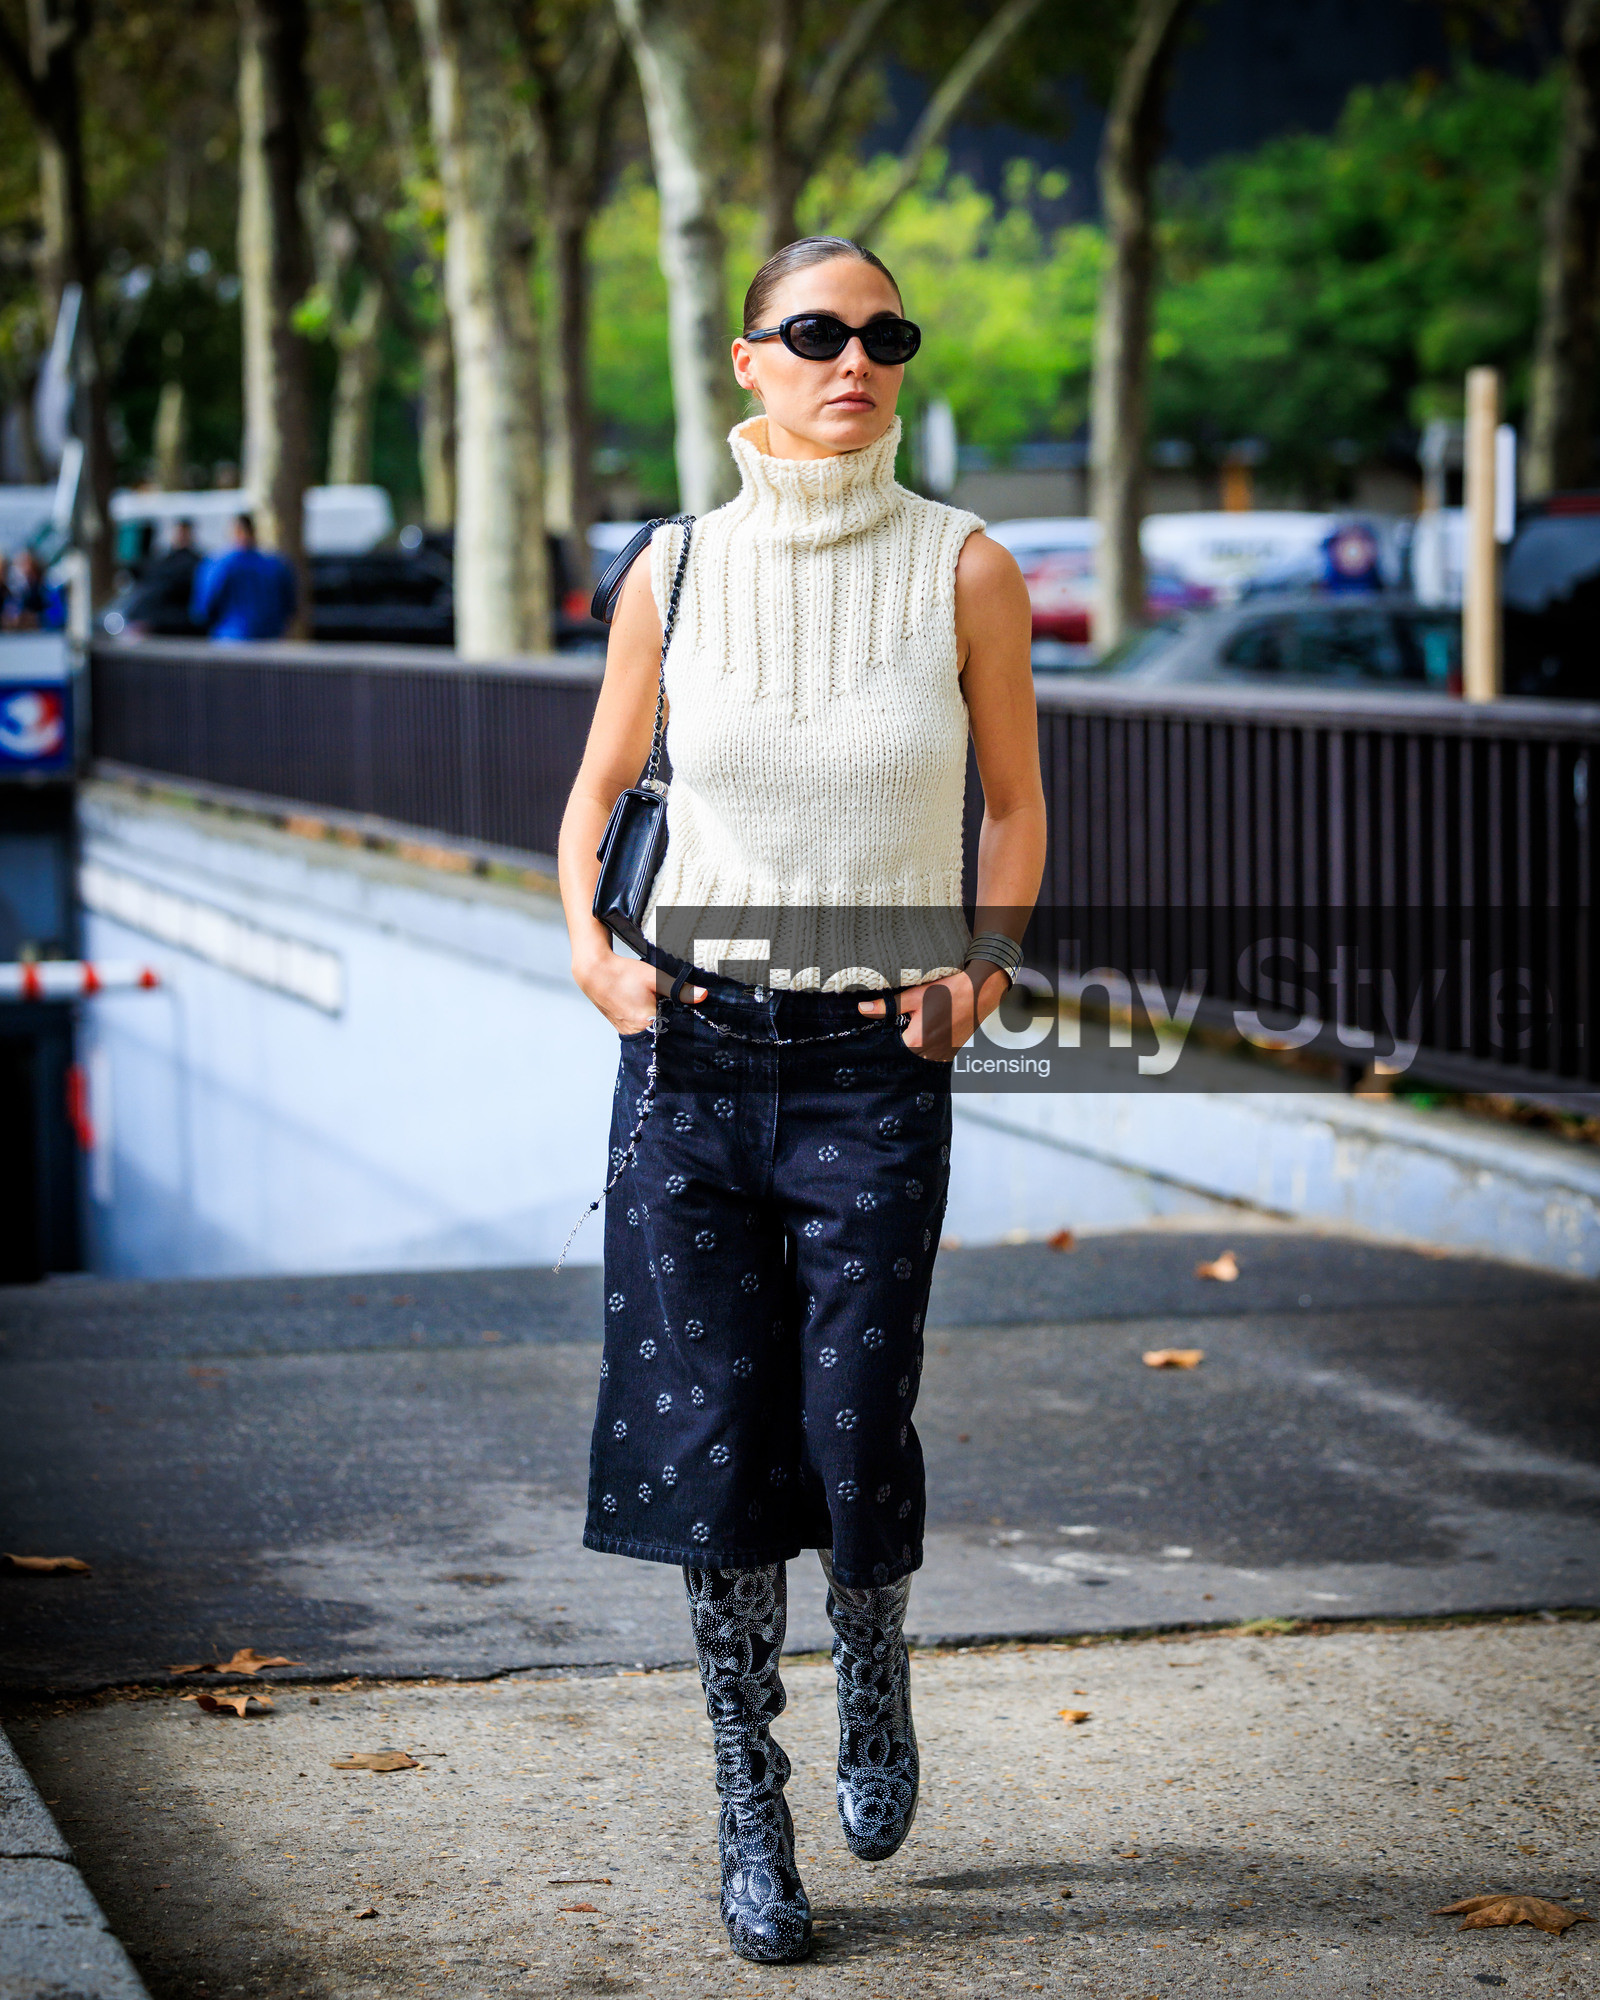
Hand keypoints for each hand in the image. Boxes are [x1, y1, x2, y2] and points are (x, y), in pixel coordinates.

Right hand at [573, 950, 705, 1036]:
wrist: (595, 972)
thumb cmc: (623, 973)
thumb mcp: (654, 977)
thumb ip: (679, 989)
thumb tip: (703, 996)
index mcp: (646, 1022)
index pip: (674, 1033)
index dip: (686, 1030)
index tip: (698, 1027)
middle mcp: (635, 1032)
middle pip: (663, 1037)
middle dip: (675, 1031)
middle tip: (688, 1024)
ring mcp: (627, 1032)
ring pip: (652, 1036)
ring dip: (662, 1030)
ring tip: (671, 1019)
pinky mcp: (622, 1029)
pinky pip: (641, 1033)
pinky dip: (650, 1028)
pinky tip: (656, 1017)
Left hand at [856, 963, 1010, 1058]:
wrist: (978, 992)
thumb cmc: (946, 992)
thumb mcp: (913, 996)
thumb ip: (887, 1007)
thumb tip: (862, 1009)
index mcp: (917, 1041)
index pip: (893, 1044)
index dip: (892, 1031)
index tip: (897, 1021)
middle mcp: (930, 1053)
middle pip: (907, 1048)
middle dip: (906, 1035)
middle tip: (914, 1017)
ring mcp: (943, 1054)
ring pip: (921, 1052)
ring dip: (919, 1040)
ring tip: (927, 1020)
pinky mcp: (953, 1052)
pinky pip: (935, 1053)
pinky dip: (932, 1042)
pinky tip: (936, 1026)